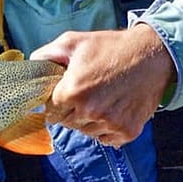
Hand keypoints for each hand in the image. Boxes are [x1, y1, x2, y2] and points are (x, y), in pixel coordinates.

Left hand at [31, 24, 175, 146]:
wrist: (152, 55)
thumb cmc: (111, 47)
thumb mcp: (73, 42)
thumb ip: (46, 55)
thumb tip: (31, 67)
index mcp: (73, 92)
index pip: (50, 112)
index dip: (57, 101)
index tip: (67, 92)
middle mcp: (90, 111)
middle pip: (68, 124)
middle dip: (72, 110)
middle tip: (87, 91)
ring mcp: (110, 123)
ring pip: (87, 132)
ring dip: (89, 120)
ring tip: (103, 97)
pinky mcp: (127, 131)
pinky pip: (106, 139)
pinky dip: (107, 128)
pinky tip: (114, 108)